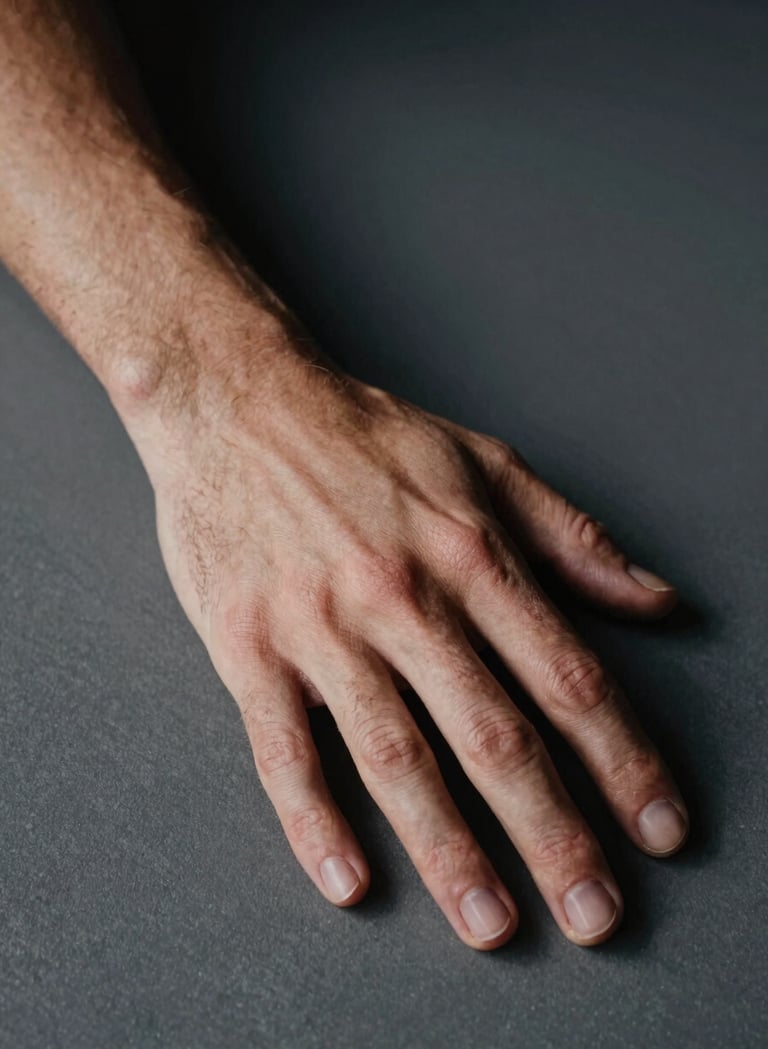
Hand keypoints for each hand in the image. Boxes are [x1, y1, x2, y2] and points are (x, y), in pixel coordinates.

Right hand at [126, 352, 687, 950]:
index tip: (658, 827)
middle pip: (494, 735)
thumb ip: (575, 540)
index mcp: (471, 556)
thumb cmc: (366, 436)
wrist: (238, 402)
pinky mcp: (249, 648)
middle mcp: (403, 599)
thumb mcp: (486, 465)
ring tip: (491, 921)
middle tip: (594, 914)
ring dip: (449, 848)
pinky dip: (313, 821)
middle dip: (553, 832)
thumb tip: (658, 601)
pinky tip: (348, 880)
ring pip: (397, 757)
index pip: (567, 678)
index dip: (622, 760)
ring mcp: (321, 627)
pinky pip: (283, 750)